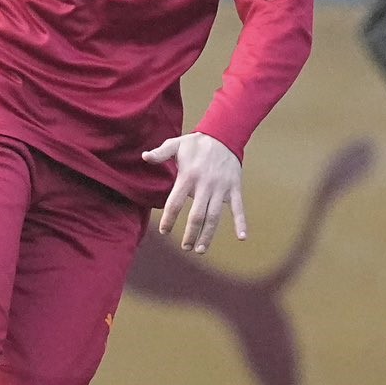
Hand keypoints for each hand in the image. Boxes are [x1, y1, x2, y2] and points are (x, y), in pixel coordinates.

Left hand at [143, 131, 245, 253]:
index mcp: (188, 177)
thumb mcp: (176, 144)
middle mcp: (205, 185)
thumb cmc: (196, 143)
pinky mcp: (234, 188)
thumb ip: (160, 153)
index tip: (164, 231)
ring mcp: (221, 188)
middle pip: (196, 215)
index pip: (175, 202)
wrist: (224, 135)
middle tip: (185, 247)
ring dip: (208, 235)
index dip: (169, 218)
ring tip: (200, 249)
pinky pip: (239, 208)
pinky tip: (241, 237)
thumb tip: (144, 157)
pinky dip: (241, 222)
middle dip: (190, 233)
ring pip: (214, 216)